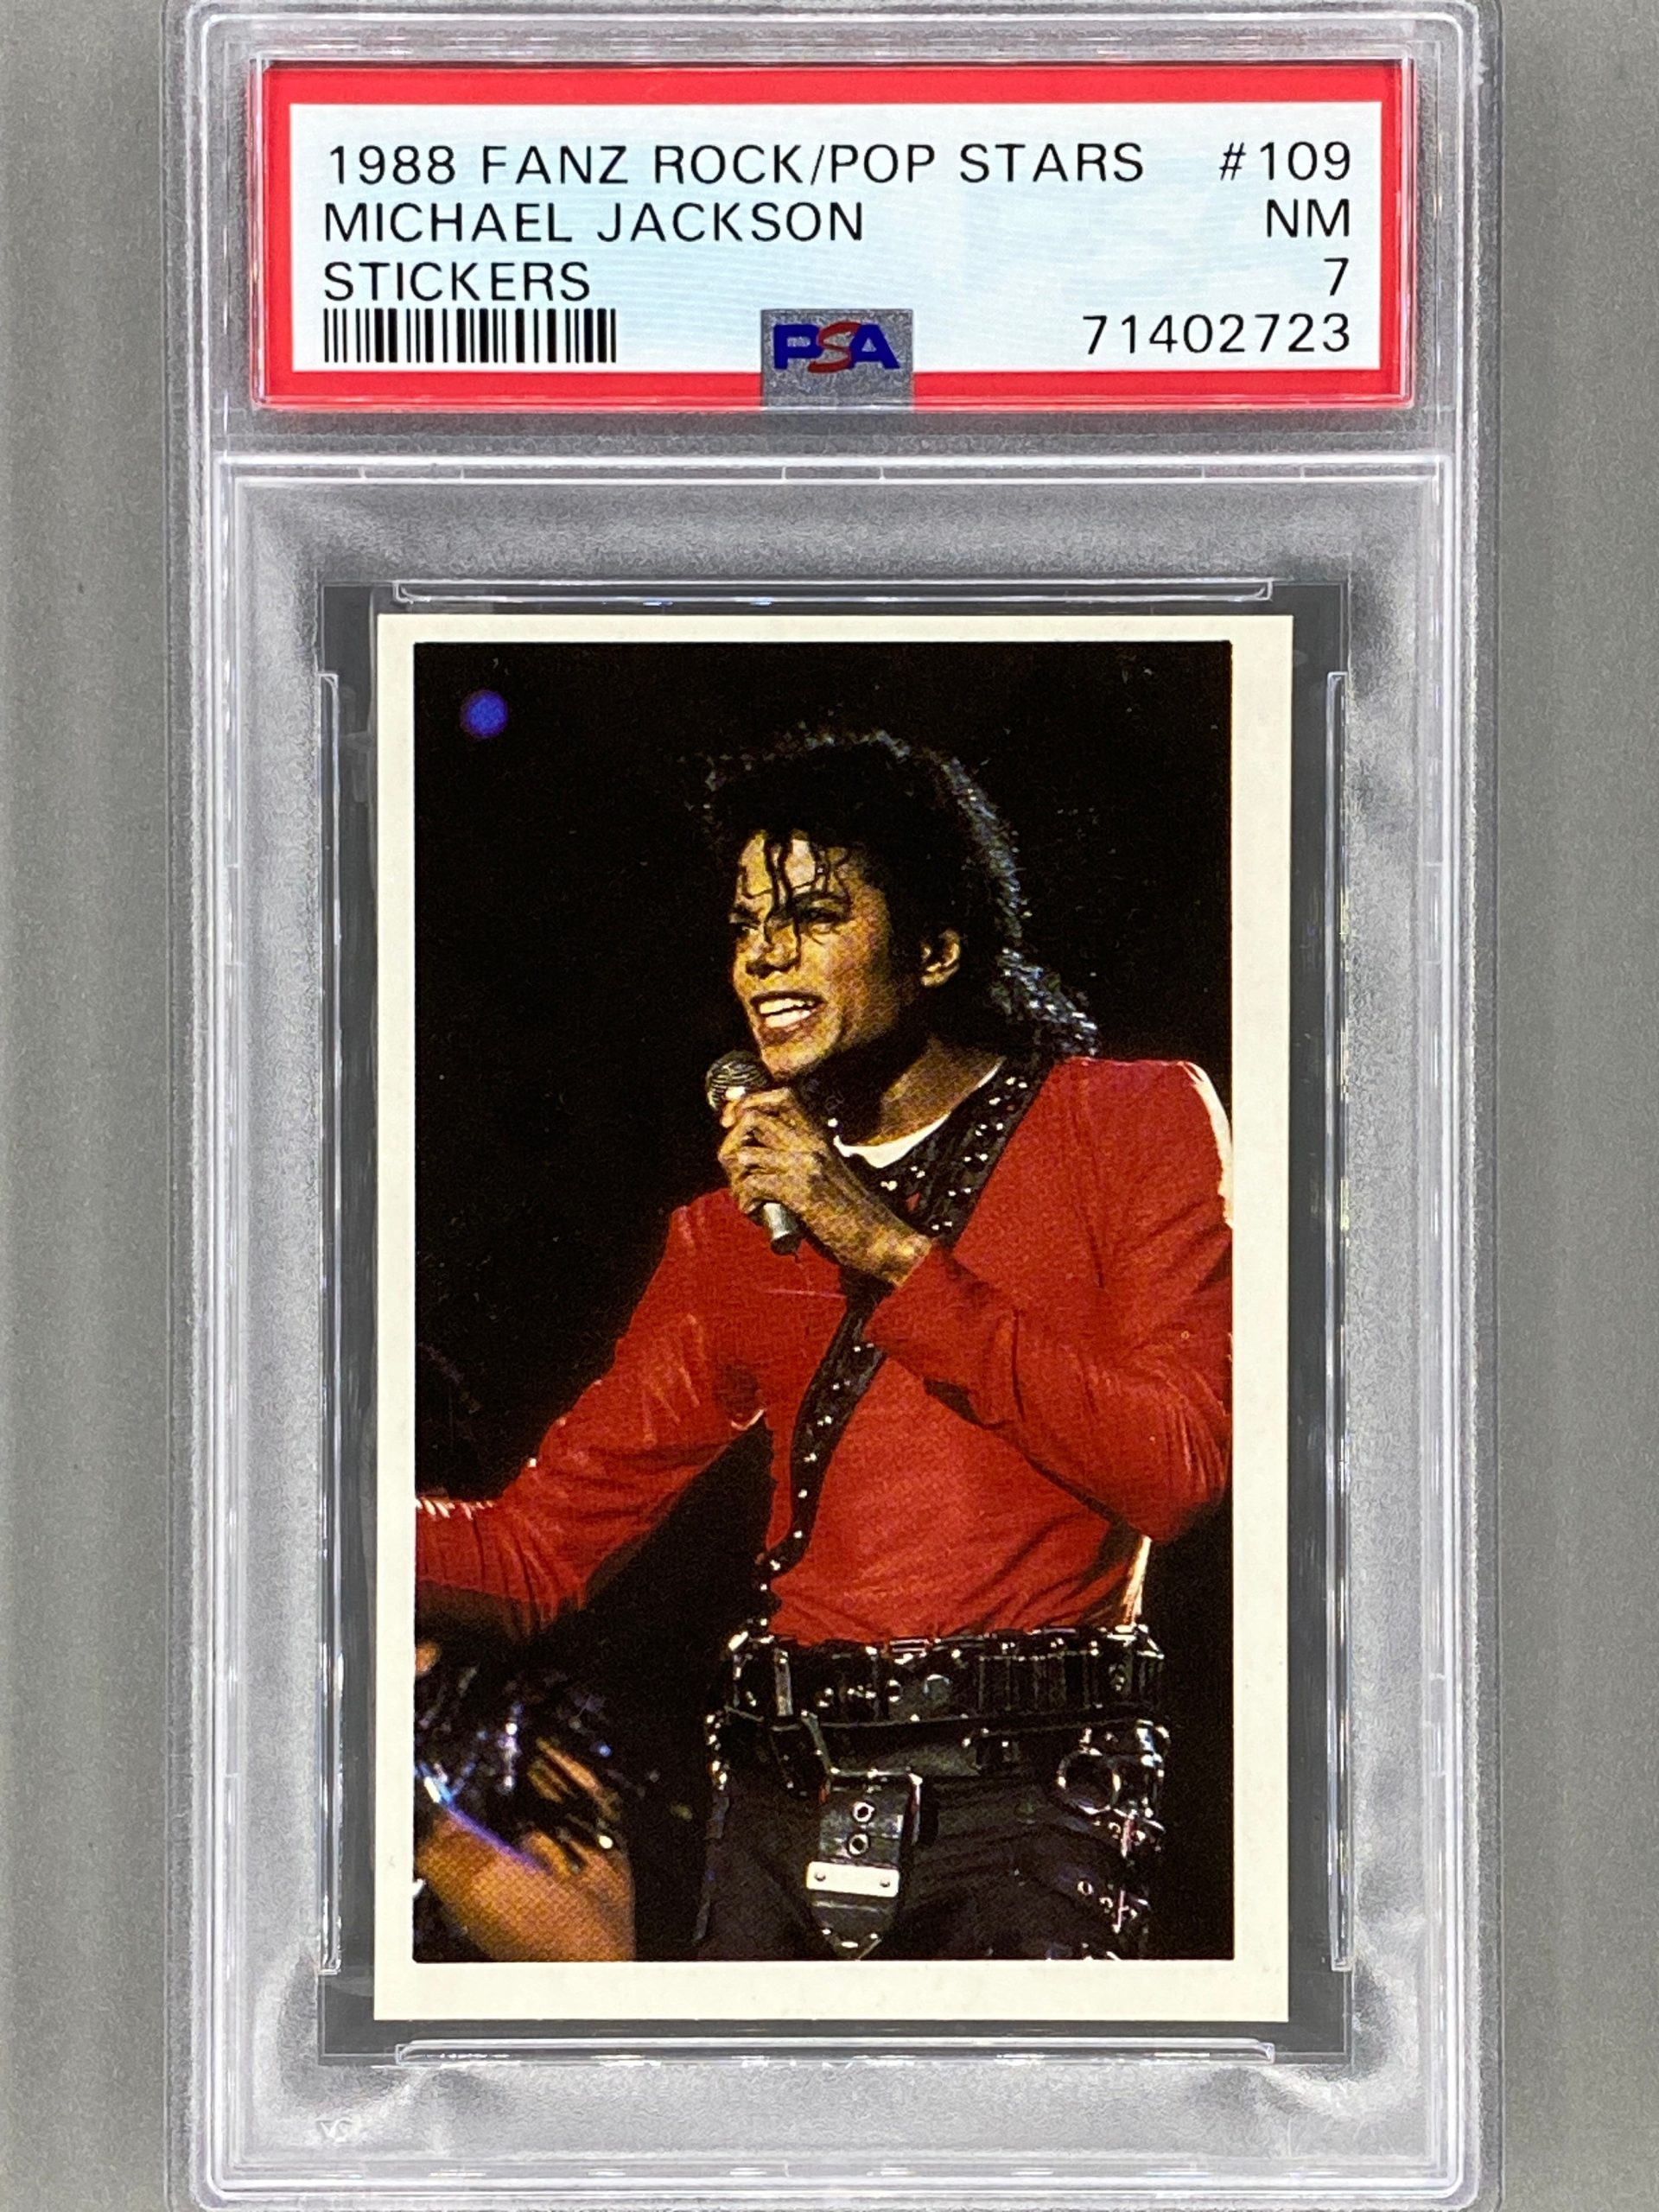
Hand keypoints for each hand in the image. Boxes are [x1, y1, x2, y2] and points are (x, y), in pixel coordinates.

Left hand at [718, 1087, 931, 1283]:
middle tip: (735, 1172)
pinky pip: (753, 1184)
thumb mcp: (827, 1172)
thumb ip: (799, 1157)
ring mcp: (807, 1165)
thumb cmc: (853, 1213)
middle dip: (731, 1145)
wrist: (880, 1237)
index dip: (749, 1103)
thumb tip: (757, 1153)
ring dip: (736, 1180)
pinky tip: (756, 1212)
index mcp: (819, 1136)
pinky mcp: (801, 1192)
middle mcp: (812, 1143)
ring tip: (747, 1197)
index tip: (732, 1122)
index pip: (779, 1096)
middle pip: (752, 1118)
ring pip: (745, 1154)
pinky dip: (746, 1201)